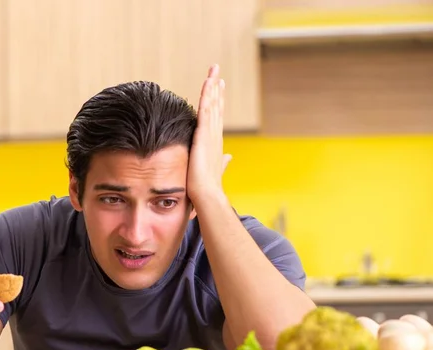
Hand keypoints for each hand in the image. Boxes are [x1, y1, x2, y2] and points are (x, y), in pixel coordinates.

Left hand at [187, 64, 231, 203]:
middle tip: (217, 71)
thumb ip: (221, 162)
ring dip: (212, 87)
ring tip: (213, 71)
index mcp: (215, 142)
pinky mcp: (204, 135)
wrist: (207, 194)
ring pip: (212, 105)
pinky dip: (207, 96)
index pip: (216, 117)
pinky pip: (205, 110)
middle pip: (217, 106)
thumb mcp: (214, 169)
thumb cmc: (207, 187)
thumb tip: (228, 158)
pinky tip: (208, 83)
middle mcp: (215, 135)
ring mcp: (210, 134)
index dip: (218, 101)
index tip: (218, 86)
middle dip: (217, 88)